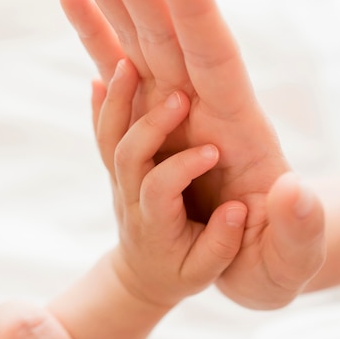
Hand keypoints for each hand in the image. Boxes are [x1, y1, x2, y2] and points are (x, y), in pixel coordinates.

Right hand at [60, 0, 325, 308]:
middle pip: (169, 34)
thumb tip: (292, 194)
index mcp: (242, 131)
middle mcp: (206, 111)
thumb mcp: (293, 260)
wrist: (248, 262)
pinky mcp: (154, 128)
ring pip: (137, 43)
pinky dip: (97, 39)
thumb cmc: (276, 262)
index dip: (195, 8)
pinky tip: (76, 1)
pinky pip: (118, 77)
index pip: (217, 58)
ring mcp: (176, 115)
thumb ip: (301, 231)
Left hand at [92, 59, 246, 306]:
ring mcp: (118, 181)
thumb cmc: (179, 271)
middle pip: (127, 156)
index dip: (182, 168)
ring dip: (117, 102)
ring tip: (129, 64)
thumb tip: (237, 210)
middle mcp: (130, 198)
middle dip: (151, 125)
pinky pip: (103, 135)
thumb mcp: (205, 271)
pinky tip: (105, 74)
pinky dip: (102, 105)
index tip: (213, 152)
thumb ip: (222, 244)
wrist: (143, 274)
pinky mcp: (117, 169)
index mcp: (155, 224)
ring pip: (108, 139)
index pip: (159, 188)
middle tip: (180, 99)